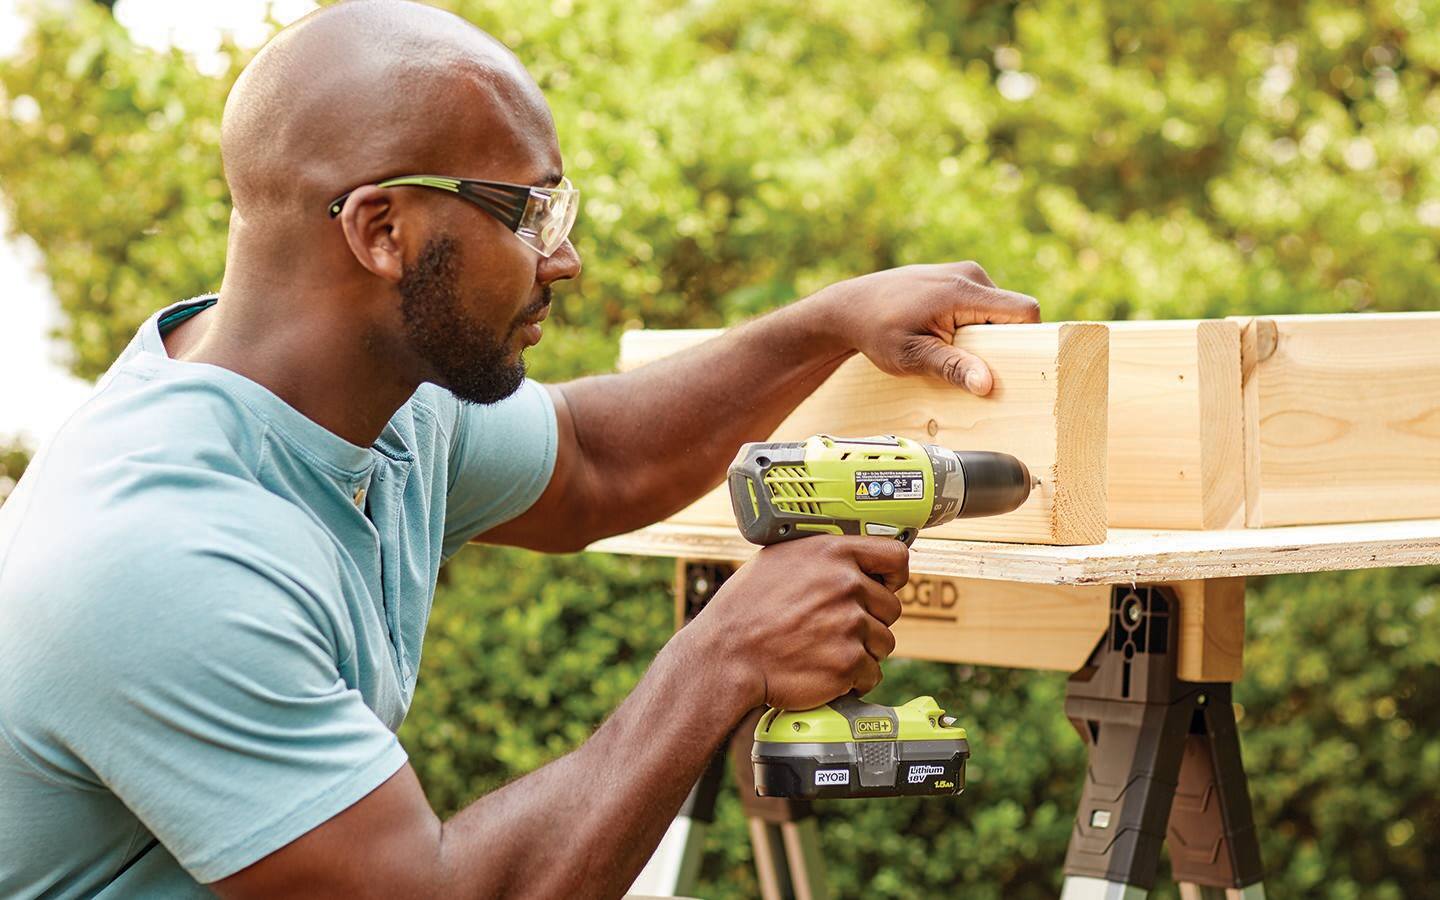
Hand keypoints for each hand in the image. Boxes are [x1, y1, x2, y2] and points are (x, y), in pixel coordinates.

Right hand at [688, 535, 908, 710]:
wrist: (726, 655)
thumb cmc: (745, 608)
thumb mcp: (779, 561)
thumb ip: (821, 558)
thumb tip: (852, 560)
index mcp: (832, 553)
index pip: (895, 556)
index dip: (895, 575)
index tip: (887, 585)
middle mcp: (846, 585)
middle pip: (892, 606)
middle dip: (871, 620)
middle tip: (839, 628)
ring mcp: (850, 626)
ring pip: (884, 642)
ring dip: (863, 650)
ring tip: (827, 650)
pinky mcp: (848, 664)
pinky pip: (871, 673)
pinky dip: (854, 678)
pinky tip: (825, 670)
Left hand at [821, 261, 1040, 394]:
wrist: (849, 307)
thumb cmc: (876, 330)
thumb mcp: (912, 356)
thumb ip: (952, 367)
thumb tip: (986, 383)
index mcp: (963, 291)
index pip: (1024, 310)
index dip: (1028, 338)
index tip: (1014, 364)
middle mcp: (970, 275)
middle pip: (1013, 313)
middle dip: (1002, 341)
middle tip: (971, 363)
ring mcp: (963, 273)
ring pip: (998, 311)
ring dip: (984, 335)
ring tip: (951, 349)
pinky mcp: (957, 278)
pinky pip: (982, 305)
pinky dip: (973, 324)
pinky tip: (946, 337)